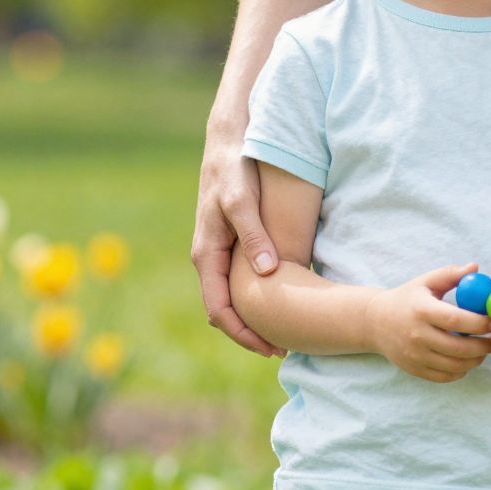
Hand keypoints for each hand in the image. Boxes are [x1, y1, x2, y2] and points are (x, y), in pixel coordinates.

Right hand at [191, 116, 284, 358]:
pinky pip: (237, 280)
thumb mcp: (243, 201)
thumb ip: (254, 236)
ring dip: (252, 317)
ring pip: (231, 296)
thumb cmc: (234, 169)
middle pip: (224, 310)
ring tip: (283, 331)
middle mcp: (208, 257)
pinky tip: (278, 298)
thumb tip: (268, 273)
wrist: (228, 141)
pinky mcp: (229, 241)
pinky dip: (254, 297)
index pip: (219, 310)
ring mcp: (218, 251)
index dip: (244, 334)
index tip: (271, 348)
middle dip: (249, 333)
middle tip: (283, 348)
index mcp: (207, 254)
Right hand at [369, 263, 490, 382]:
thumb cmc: (407, 298)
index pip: (455, 320)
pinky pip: (444, 376)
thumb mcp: (426, 281)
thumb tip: (475, 268)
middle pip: (458, 348)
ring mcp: (415, 355)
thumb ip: (451, 274)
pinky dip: (460, 371)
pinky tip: (466, 360)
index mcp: (422, 310)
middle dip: (483, 346)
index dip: (478, 323)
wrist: (376, 322)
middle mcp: (417, 335)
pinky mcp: (414, 369)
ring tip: (483, 350)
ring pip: (454, 366)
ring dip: (475, 360)